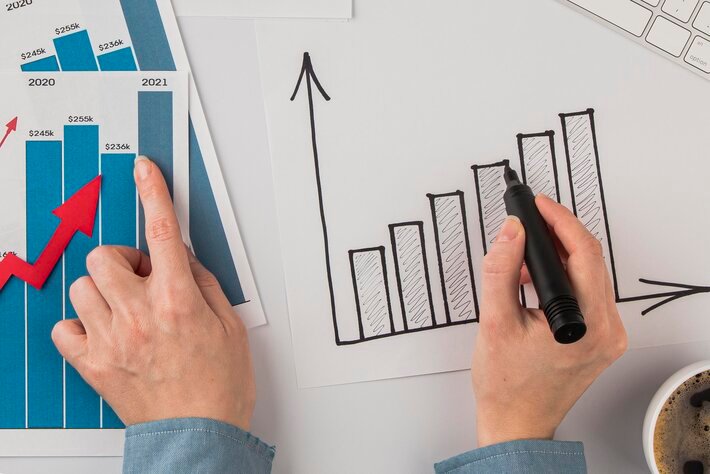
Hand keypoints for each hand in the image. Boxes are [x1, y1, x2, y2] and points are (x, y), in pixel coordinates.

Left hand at [51, 156, 254, 429]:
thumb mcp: (231, 327)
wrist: (198, 434)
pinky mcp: (95, 363)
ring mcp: (113, 339)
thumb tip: (184, 259)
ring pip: (81, 287)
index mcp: (179, 301)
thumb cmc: (219, 386)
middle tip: (141, 277)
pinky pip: (65, 328)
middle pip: (104, 256)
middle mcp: (141, 315)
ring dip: (102, 289)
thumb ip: (205, 285)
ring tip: (124, 307)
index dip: (154, 192)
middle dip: (121, 258)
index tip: (145, 171)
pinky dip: (80, 323)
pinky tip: (104, 330)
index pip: (162, 232)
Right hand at [472, 194, 626, 446]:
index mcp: (589, 326)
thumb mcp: (494, 321)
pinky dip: (563, 278)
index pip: (584, 254)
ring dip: (560, 257)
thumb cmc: (507, 385)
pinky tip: (537, 279)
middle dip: (559, 235)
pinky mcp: (600, 338)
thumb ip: (500, 270)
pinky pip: (587, 293)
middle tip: (531, 219)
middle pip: (591, 261)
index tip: (540, 205)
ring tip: (524, 256)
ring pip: (589, 275)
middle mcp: (608, 331)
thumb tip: (510, 232)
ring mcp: (607, 336)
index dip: (560, 221)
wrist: (515, 421)